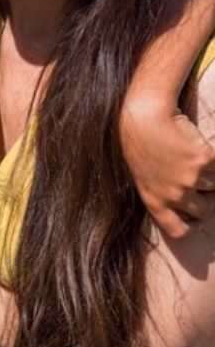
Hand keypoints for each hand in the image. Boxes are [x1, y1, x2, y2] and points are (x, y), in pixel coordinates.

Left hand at [120, 90, 214, 238]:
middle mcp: (173, 194)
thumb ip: (161, 193)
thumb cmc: (139, 143)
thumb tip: (187, 209)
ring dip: (209, 173)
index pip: (179, 230)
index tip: (197, 219)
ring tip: (190, 156)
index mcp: (154, 201)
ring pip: (214, 186)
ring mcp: (190, 178)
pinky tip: (201, 147)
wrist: (144, 116)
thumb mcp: (142, 175)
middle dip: (205, 196)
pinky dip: (214, 158)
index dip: (192, 226)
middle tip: (197, 178)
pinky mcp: (205, 160)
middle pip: (204, 209)